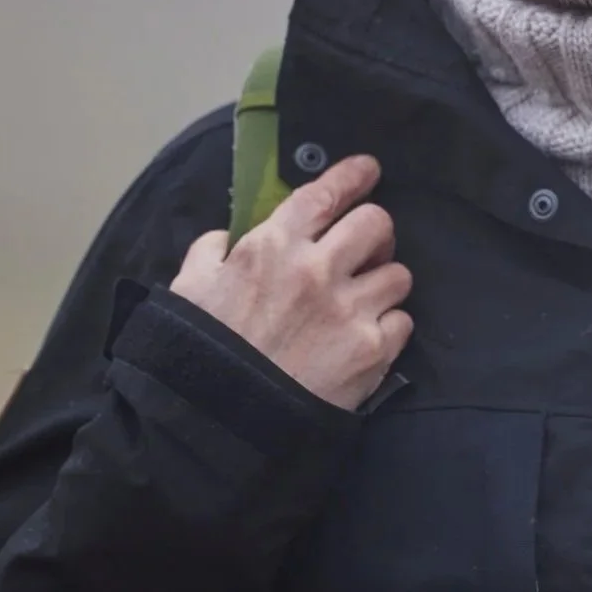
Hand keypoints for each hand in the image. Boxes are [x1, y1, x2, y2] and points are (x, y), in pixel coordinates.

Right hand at [168, 153, 413, 411]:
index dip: (353, 176)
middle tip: (367, 246)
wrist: (218, 422)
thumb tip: (229, 238)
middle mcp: (318, 269)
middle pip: (377, 223)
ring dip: (384, 281)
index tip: (369, 170)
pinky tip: (367, 335)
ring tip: (365, 298)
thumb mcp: (189, 288)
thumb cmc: (198, 353)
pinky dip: (389, 325)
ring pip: (398, 273)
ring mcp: (350, 309)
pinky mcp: (372, 350)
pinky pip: (403, 320)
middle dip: (376, 230)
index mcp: (272, 246)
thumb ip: (212, 252)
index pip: (325, 194)